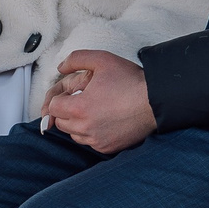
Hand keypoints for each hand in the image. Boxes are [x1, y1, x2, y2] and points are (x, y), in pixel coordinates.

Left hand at [41, 50, 155, 153]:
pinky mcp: (108, 147)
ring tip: (94, 110)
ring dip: (77, 124)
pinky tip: (104, 120)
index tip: (71, 94)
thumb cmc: (131, 81)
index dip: (60, 98)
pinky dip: (92, 133)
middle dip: (67, 111)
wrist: (155, 101)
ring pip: (74, 135)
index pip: (53, 107)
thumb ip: (76, 59)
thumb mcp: (102, 60)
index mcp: (79, 107)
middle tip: (82, 100)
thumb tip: (61, 67)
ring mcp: (97, 140)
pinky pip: (90, 143)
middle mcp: (85, 127)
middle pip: (60, 122)